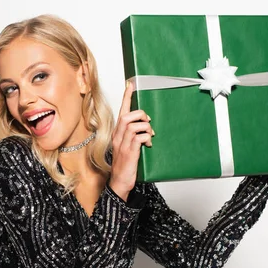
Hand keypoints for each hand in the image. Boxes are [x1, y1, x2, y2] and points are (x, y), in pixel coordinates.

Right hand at [108, 81, 153, 200]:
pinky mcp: (129, 152)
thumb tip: (146, 129)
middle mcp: (118, 137)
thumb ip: (134, 137)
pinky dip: (147, 138)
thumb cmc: (124, 166)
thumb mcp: (128, 148)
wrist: (119, 183)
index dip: (126, 98)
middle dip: (140, 115)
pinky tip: (148, 146)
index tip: (130, 85)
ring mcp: (123, 145)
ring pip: (134, 125)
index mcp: (117, 134)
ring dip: (146, 128)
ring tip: (150, 137)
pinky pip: (139, 137)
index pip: (121, 112)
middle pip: (127, 116)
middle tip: (148, 122)